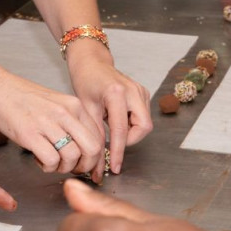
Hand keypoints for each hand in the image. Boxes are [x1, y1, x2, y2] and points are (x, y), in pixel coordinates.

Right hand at [0, 63, 107, 180]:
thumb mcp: (57, 105)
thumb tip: (84, 148)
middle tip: (72, 168)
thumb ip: (73, 122)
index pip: (98, 137)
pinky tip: (39, 160)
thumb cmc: (25, 100)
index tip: (86, 164)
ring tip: (51, 163)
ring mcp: (48, 124)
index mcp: (75, 106)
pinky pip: (51, 160)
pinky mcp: (31, 135)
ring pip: (72, 157)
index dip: (94, 157)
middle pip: (92, 149)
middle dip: (84, 165)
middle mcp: (66, 114)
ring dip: (63, 167)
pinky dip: (48, 167)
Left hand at [66, 43, 152, 173]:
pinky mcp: (144, 93)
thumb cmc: (86, 82)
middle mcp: (133, 91)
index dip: (118, 152)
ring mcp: (141, 91)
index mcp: (116, 93)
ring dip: (130, 132)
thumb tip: (97, 164)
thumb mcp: (87, 110)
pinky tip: (117, 118)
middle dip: (130, 140)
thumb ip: (95, 136)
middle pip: (143, 128)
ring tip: (111, 125)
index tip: (115, 167)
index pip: (121, 130)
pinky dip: (131, 123)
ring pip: (145, 124)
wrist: (92, 63)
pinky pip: (143, 116)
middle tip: (114, 141)